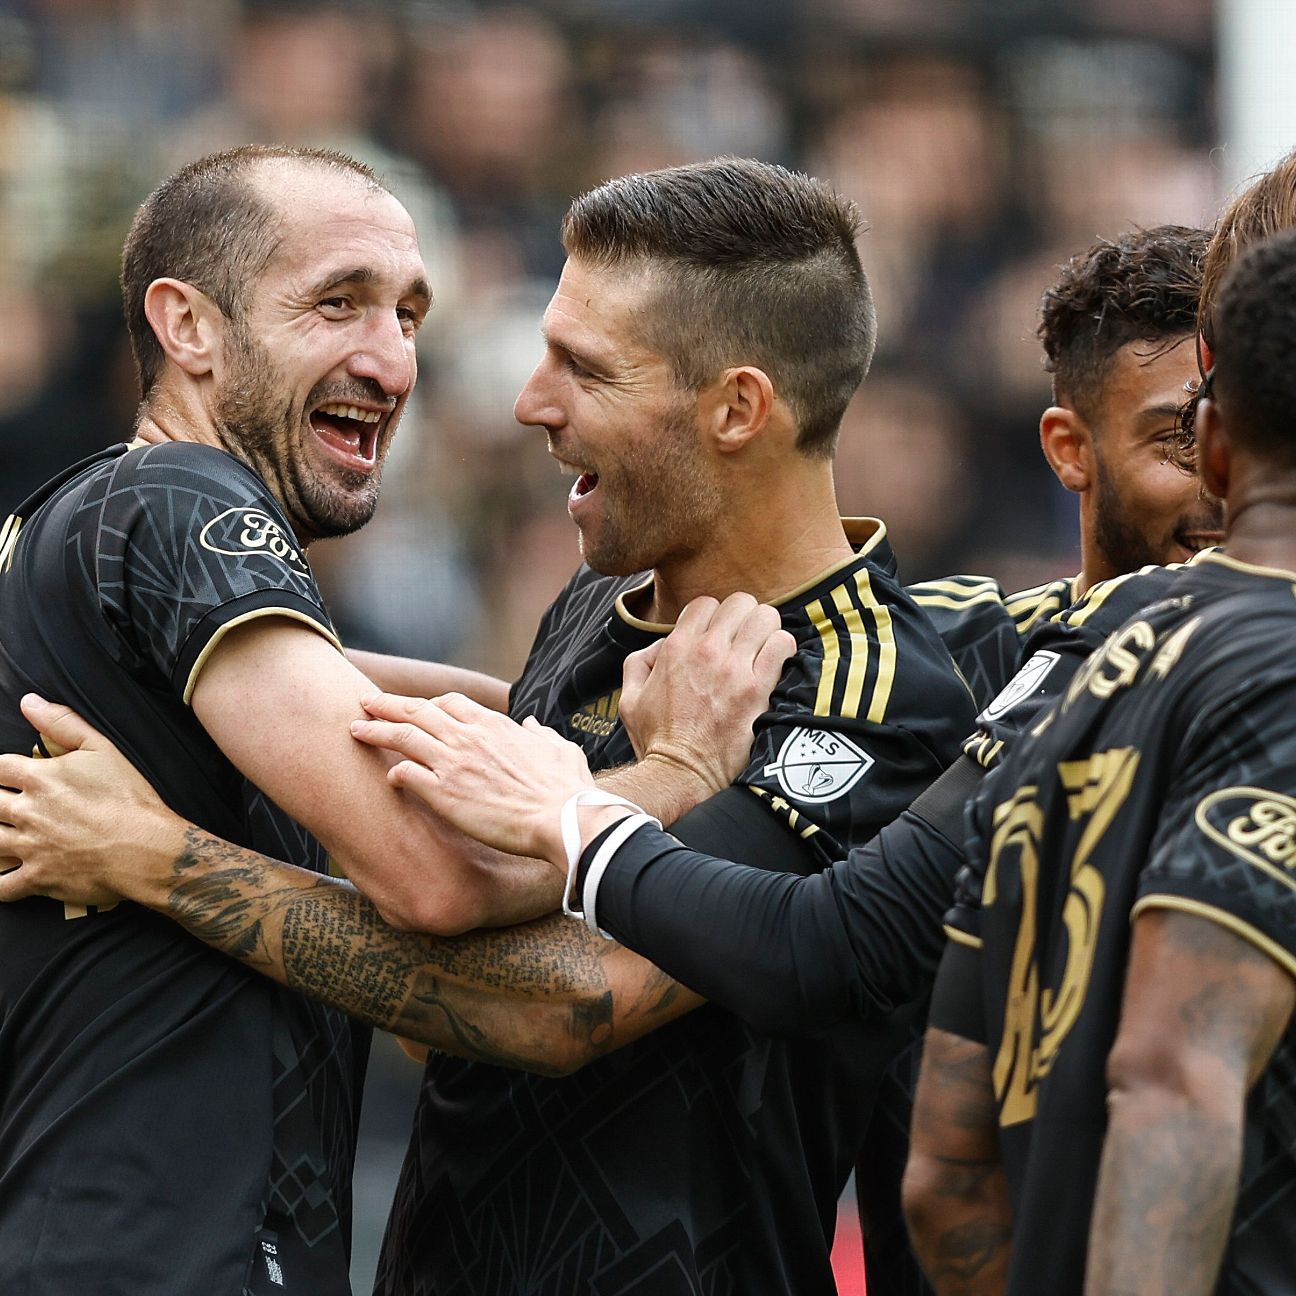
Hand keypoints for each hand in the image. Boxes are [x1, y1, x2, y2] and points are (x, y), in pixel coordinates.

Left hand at [0, 695, 184, 905]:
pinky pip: (1, 887)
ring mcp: (29, 847)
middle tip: (5, 806)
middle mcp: (27, 811)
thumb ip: (63, 723)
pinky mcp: (37, 878)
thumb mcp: (103, 749)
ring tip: (4, 833)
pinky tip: (1, 877)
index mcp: (40, 778)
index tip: (5, 775)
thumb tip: (29, 702)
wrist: (146, 847)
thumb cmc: (129, 798)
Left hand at [350, 691, 596, 865]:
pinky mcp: (443, 793)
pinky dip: (393, 772)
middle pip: (416, 710)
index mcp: (493, 724)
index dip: (428, 704)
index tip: (416, 708)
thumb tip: (532, 726)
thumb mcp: (559, 748)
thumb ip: (541, 735)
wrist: (561, 817)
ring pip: (402, 736)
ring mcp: (452, 762)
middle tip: (365, 702)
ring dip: (375, 730)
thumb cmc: (565, 787)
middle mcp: (467, 737)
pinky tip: (386, 777)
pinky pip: (405, 774)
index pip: (449, 702)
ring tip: (355, 729)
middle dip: (387, 704)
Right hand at [619, 593, 794, 794]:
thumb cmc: (657, 741)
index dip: (715, 616)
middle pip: (740, 603)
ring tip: (764, 648)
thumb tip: (662, 646)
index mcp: (676, 649)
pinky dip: (784, 649)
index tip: (720, 634)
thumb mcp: (631, 698)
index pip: (706, 604)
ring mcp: (733, 668)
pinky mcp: (757, 689)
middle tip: (746, 638)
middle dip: (745, 617)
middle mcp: (705, 651)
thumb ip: (640, 662)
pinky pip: (782, 646)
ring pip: (765, 617)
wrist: (681, 774)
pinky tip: (777, 662)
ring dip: (767, 630)